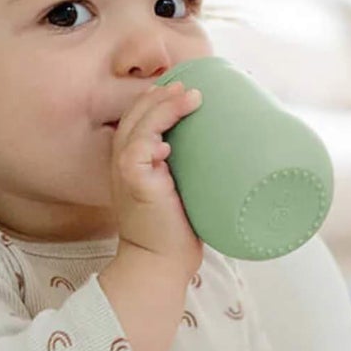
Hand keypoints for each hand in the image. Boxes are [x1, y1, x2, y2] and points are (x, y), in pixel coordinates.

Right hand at [110, 80, 203, 274]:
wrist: (161, 262)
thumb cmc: (175, 229)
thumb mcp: (180, 187)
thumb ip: (187, 165)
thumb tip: (226, 145)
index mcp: (133, 159)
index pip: (138, 116)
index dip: (157, 98)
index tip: (184, 88)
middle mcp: (124, 160)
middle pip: (136, 112)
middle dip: (162, 94)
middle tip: (190, 87)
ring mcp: (126, 171)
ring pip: (137, 124)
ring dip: (163, 106)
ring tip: (191, 97)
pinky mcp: (133, 183)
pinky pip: (137, 149)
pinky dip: (152, 137)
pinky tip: (169, 139)